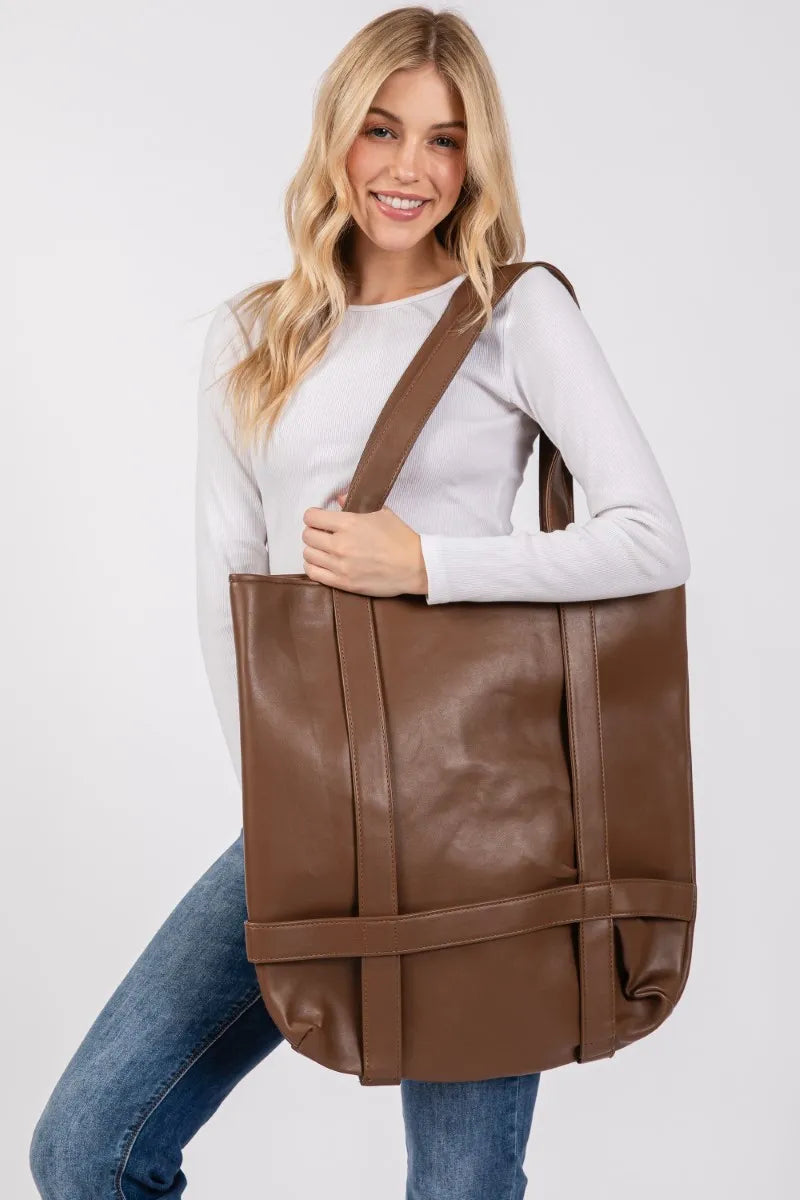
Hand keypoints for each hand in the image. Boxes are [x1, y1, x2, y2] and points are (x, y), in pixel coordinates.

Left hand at [301, 490, 427, 597]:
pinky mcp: (344, 583)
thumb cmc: (401, 538)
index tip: (319, 519)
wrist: (416, 566)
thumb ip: (356, 502)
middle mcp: (341, 544)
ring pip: (308, 554)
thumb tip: (338, 498)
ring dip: (314, 550)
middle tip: (323, 534)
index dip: (314, 516)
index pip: (311, 517)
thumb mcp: (381, 512)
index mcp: (349, 523)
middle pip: (307, 536)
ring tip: (324, 550)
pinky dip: (314, 566)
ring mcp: (340, 565)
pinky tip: (322, 563)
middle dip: (314, 532)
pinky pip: (314, 573)